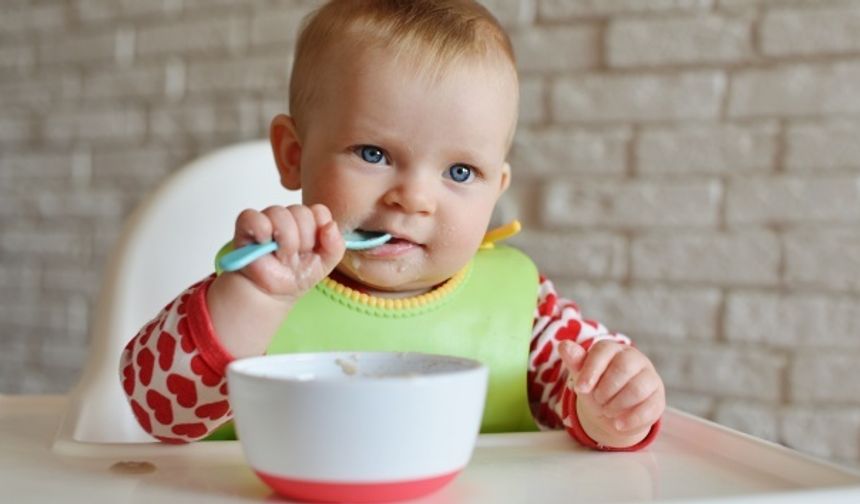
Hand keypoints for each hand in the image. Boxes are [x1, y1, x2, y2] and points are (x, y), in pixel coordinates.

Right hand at [230, 203, 344, 300]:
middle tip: (294, 255)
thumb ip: (336, 245)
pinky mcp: (246, 225)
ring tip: (280, 255)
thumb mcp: (325, 264)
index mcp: (308, 222)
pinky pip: (253, 217)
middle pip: (301, 212)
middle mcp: (288, 217)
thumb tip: (330, 225)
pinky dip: (261, 230)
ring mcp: (267, 219)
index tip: (313, 249)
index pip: (318, 211)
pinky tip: (264, 243)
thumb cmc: (297, 275)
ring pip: (280, 214)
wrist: (272, 292)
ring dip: (284, 240)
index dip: (318, 231)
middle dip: (302, 240)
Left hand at [559, 339, 664, 447]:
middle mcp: (634, 359)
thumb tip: (564, 345)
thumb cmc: (596, 388)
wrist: (613, 413)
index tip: (580, 388)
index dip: (591, 370)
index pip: (603, 350)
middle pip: (623, 367)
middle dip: (606, 389)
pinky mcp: (658, 398)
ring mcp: (650, 377)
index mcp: (613, 349)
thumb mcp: (582, 376)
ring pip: (637, 388)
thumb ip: (575, 361)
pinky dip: (630, 419)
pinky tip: (618, 424)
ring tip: (607, 411)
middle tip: (598, 400)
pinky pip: (649, 407)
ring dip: (617, 404)